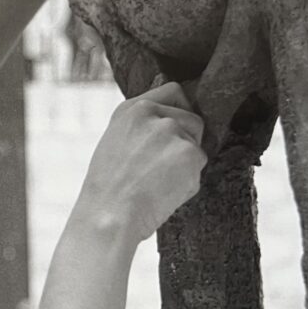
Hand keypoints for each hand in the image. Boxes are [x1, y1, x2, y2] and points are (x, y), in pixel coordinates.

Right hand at [76, 82, 207, 243]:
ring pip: (197, 146)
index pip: (175, 92)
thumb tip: (175, 107)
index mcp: (131, 109)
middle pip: (193, 120)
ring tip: (157, 183)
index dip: (181, 112)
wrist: (108, 216)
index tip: (173, 133)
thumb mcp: (116, 142)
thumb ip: (143, 123)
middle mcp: (152, 113)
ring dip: (186, 164)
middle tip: (158, 169)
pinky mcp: (189, 152)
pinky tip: (164, 192)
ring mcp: (172, 130)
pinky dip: (187, 183)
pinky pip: (200, 168)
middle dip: (185, 143)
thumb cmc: (108, 189)